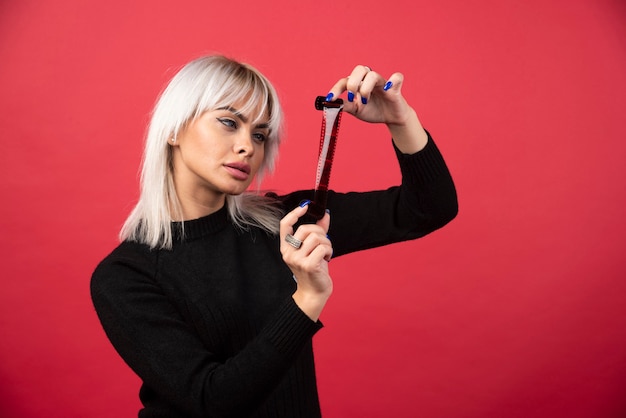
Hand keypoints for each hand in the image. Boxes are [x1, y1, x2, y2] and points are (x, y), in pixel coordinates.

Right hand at [280, 202, 332, 320]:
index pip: (284, 225)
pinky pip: (323, 248)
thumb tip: (325, 214)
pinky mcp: (308, 265)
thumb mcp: (313, 248)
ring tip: (326, 252)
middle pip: (305, 229)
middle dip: (320, 232)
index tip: (305, 207)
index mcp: (286, 247)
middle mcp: (288, 253)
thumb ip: (318, 231)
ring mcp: (297, 260)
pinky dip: (329, 251)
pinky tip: (327, 258)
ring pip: (316, 238)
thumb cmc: (314, 269)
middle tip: (324, 242)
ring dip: (327, 243)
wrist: (314, 292)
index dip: (294, 214)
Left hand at [326, 65, 427, 152]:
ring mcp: (382, 82)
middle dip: (352, 84)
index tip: (330, 98)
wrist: (390, 117)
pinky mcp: (395, 87)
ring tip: (366, 101)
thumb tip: (331, 104)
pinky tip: (387, 89)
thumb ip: (345, 106)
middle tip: (351, 97)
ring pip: (373, 75)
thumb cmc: (373, 110)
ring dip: (366, 88)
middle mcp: (369, 80)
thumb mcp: (356, 110)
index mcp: (358, 84)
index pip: (345, 81)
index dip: (336, 88)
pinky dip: (393, 81)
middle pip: (359, 69)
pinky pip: (397, 77)